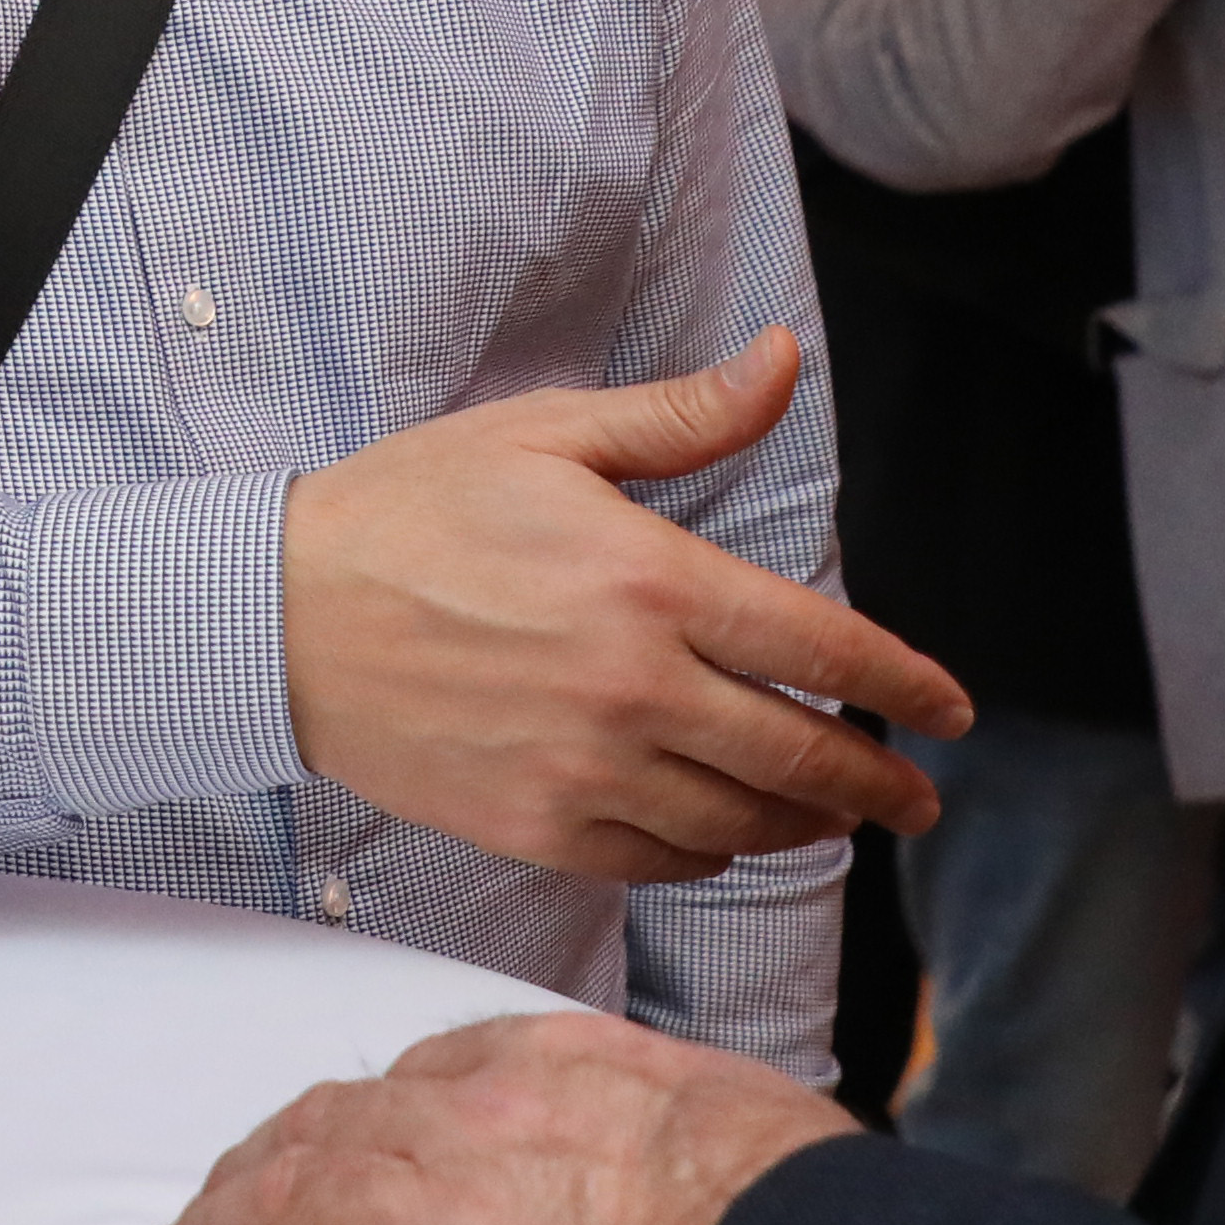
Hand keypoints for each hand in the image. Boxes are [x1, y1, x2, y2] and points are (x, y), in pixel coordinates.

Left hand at [127, 1011, 856, 1224]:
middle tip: (209, 1204)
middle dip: (254, 1168)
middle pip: (326, 1131)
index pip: (421, 1072)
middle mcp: (474, 1122)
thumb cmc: (803, 1211)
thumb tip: (679, 1137)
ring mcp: (442, 1219)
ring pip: (285, 1205)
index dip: (358, 1112)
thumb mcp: (737, 1107)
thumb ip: (670, 1108)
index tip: (331, 1139)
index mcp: (551, 1061)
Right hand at [281, 326, 971, 882]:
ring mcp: (588, 771)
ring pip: (740, 822)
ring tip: (833, 819)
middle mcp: (635, 689)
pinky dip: (712, 854)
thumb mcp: (549, 435)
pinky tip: (725, 836)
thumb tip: (782, 362)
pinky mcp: (540, 829)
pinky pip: (663, 861)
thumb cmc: (407, 512)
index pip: (823, 650)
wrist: (275, 619)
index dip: (904, 688)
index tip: (949, 711)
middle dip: (880, 784)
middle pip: (802, 756)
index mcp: (651, 582)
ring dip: (803, 826)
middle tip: (917, 799)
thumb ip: (683, 417)